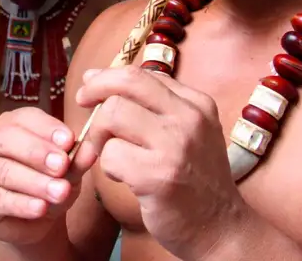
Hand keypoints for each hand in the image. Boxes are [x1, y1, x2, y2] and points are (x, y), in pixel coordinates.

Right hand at [0, 108, 84, 247]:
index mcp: (10, 125)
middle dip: (37, 152)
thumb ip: (77, 160)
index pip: (24, 118)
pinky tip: (40, 208)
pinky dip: (22, 204)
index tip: (69, 140)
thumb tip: (91, 148)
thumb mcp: (68, 171)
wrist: (36, 221)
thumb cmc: (50, 183)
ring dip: (35, 182)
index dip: (46, 128)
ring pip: (4, 171)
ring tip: (60, 192)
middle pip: (7, 139)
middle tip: (62, 165)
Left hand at [74, 68, 237, 260]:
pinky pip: (111, 154)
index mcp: (197, 103)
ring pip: (113, 115)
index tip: (91, 84)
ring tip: (111, 154)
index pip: (142, 74)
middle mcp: (189, 118)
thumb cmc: (195, 180)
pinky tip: (123, 177)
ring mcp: (175, 146)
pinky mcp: (158, 176)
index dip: (108, 76)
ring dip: (100, 135)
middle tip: (81, 101)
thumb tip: (98, 78)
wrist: (220, 228)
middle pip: (126, 83)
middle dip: (94, 89)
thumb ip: (155, 106)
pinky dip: (108, 166)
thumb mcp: (189, 132)